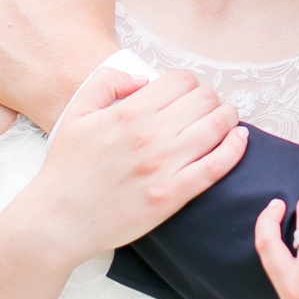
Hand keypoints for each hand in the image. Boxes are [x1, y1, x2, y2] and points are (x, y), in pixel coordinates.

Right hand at [28, 63, 247, 267]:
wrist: (59, 219)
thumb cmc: (66, 167)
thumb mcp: (76, 112)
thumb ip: (107, 81)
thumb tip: (143, 78)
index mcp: (128, 112)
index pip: (180, 81)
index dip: (187, 84)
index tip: (185, 95)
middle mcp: (150, 135)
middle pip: (204, 99)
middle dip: (208, 99)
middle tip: (205, 109)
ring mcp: (164, 166)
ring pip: (217, 125)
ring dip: (227, 117)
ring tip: (225, 120)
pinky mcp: (173, 195)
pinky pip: (217, 165)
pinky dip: (235, 148)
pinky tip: (239, 139)